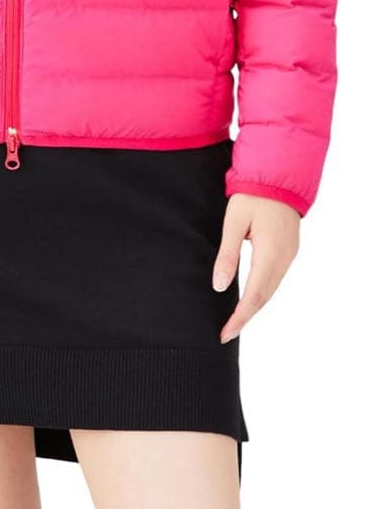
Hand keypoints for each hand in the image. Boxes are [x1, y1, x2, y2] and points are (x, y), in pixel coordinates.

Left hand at [212, 193, 299, 342]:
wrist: (278, 175)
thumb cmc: (252, 195)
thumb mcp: (233, 222)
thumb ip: (227, 255)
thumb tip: (218, 286)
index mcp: (270, 253)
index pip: (254, 296)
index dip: (239, 318)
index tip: (225, 333)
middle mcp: (284, 258)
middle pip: (264, 298)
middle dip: (245, 317)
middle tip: (225, 333)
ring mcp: (290, 254)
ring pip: (271, 289)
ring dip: (253, 306)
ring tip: (234, 320)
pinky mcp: (289, 249)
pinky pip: (275, 278)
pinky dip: (261, 292)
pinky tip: (249, 297)